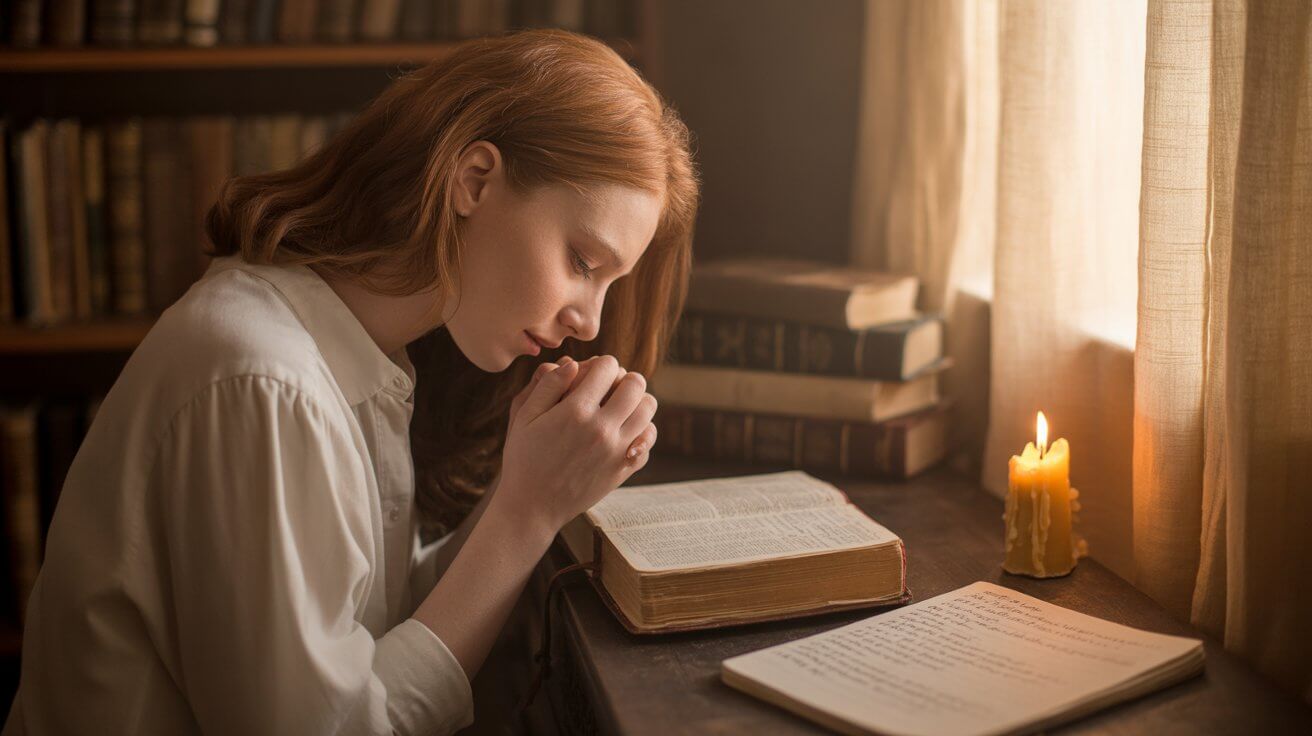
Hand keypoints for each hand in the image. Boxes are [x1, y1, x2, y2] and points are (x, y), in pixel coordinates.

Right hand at [496, 355, 658, 532]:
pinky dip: (641, 431)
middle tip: (611, 387)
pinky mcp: (624, 469)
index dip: (601, 364)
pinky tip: (623, 432)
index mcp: (575, 411)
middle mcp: (602, 429)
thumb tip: (572, 363)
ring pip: (648, 409)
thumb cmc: (523, 459)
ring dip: (636, 402)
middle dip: (624, 378)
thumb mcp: (523, 417)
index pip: (608, 366)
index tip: (593, 373)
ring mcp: (617, 450)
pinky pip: (647, 440)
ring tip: (619, 407)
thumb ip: (547, 385)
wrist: (532, 507)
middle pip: (636, 384)